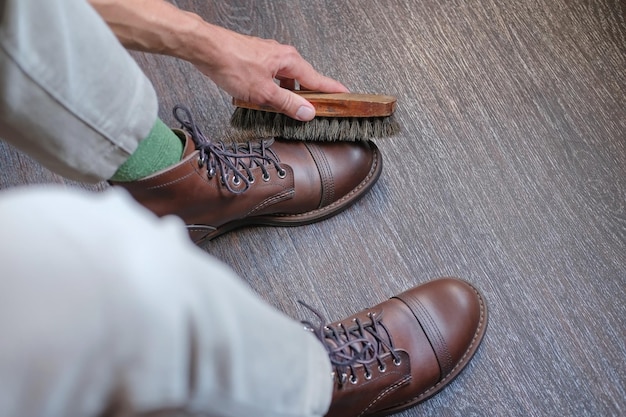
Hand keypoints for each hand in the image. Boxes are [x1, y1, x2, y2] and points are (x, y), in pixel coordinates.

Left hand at [89, 0, 347, 120]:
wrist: (206, 48)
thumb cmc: (232, 65)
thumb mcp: (263, 93)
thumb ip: (288, 104)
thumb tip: (308, 112)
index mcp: (290, 62)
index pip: (318, 80)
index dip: (333, 91)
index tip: (347, 96)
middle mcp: (283, 56)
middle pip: (304, 80)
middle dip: (309, 97)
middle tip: (317, 113)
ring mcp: (270, 56)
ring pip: (287, 79)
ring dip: (288, 95)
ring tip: (286, 112)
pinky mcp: (257, 60)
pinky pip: (274, 77)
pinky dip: (275, 90)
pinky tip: (266, 100)